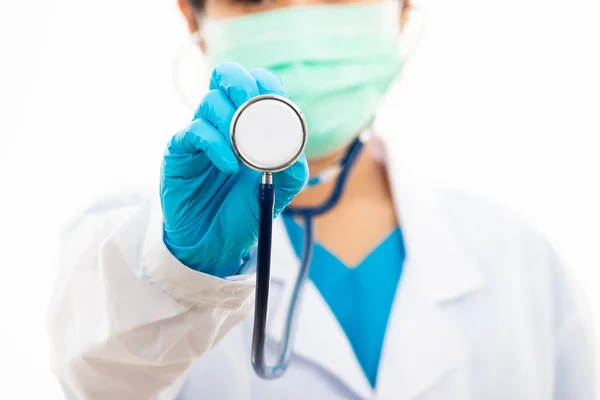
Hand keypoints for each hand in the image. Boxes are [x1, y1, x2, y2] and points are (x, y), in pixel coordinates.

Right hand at [160, 63, 307, 277]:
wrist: (214, 243)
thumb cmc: (244, 211)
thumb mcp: (278, 190)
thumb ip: (291, 168)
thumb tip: (296, 145)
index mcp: (249, 125)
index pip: (255, 85)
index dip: (265, 82)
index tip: (276, 97)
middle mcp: (223, 122)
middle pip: (225, 77)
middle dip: (241, 83)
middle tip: (252, 102)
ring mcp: (200, 134)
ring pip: (209, 103)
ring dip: (230, 122)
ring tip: (244, 155)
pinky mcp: (180, 151)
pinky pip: (194, 132)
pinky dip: (215, 143)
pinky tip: (230, 166)